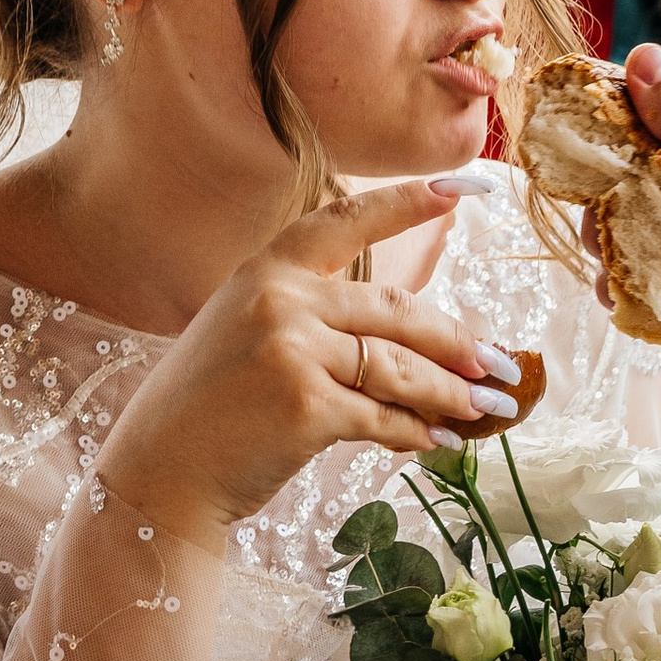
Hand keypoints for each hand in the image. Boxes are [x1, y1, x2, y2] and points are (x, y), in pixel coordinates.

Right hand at [93, 176, 521, 550]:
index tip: (461, 186)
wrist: (157, 475)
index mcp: (265, 271)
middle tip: (502, 365)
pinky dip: (417, 432)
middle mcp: (280, 300)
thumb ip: (317, 321)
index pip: (346, 221)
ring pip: (400, 367)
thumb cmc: (207, 411)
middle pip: (397, 312)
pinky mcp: (306, 406)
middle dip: (459, 343)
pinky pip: (383, 416)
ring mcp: (293, 351)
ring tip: (488, 409)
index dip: (407, 203)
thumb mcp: (247, 336)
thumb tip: (414, 344)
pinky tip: (439, 441)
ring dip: (452, 392)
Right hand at [623, 48, 660, 389]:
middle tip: (600, 225)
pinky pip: (655, 291)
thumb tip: (641, 54)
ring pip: (639, 242)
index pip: (653, 125)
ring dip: (617, 253)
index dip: (611, 138)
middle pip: (635, 188)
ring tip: (613, 266)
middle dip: (607, 206)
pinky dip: (634, 294)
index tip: (575, 155)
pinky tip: (621, 297)